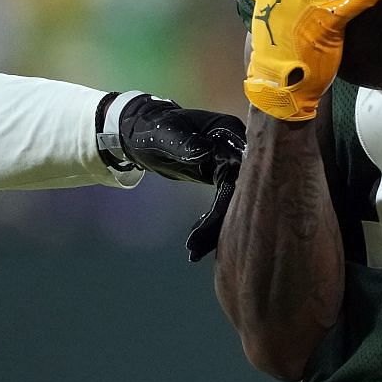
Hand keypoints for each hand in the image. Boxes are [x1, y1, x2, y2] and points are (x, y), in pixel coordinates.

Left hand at [104, 94, 244, 259]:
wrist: (142, 130)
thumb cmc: (153, 128)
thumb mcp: (166, 136)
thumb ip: (185, 144)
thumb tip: (207, 153)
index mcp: (228, 131)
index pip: (240, 168)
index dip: (231, 198)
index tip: (216, 224)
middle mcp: (235, 147)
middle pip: (239, 189)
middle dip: (221, 221)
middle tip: (197, 248)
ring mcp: (229, 161)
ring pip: (232, 200)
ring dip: (216, 228)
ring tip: (194, 252)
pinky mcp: (220, 174)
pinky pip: (223, 202)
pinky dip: (212, 222)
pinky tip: (197, 243)